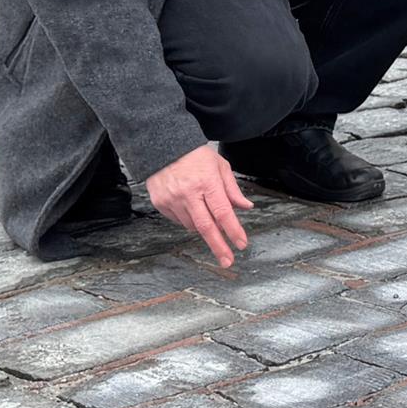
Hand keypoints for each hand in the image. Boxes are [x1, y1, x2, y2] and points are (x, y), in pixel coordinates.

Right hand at [143, 144, 253, 269]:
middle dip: (219, 247)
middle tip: (227, 260)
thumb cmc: (194, 155)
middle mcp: (188, 193)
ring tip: (204, 210)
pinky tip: (189, 206)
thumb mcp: (219, 166)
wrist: (162, 146)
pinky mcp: (160, 203)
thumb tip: (246, 206)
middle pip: (206, 227)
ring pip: (192, 226)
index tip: (241, 244)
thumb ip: (232, 189)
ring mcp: (172, 199)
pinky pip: (178, 221)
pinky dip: (188, 219)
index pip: (223, 212)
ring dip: (203, 227)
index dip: (233, 230)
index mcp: (207, 182)